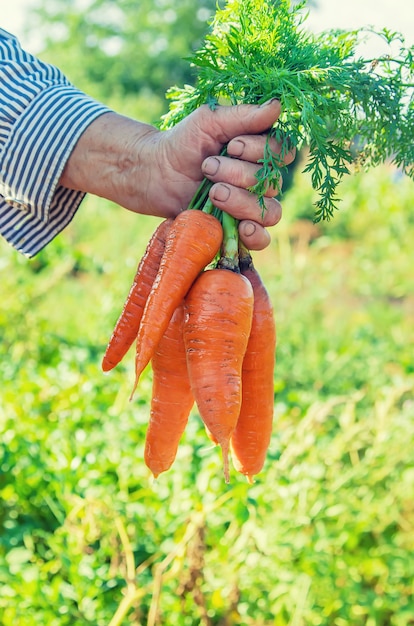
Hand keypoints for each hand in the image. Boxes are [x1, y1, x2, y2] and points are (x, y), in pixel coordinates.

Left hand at [60, 100, 294, 249]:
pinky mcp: (237, 231)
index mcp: (260, 151)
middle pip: (272, 183)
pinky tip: (242, 227)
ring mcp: (251, 208)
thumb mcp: (209, 122)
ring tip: (213, 193)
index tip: (230, 145)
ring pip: (269, 212)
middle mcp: (261, 180)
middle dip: (237, 174)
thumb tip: (277, 106)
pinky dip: (256, 235)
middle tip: (207, 167)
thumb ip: (243, 116)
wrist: (154, 173)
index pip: (282, 153)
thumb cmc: (183, 143)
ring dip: (241, 201)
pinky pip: (262, 240)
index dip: (259, 151)